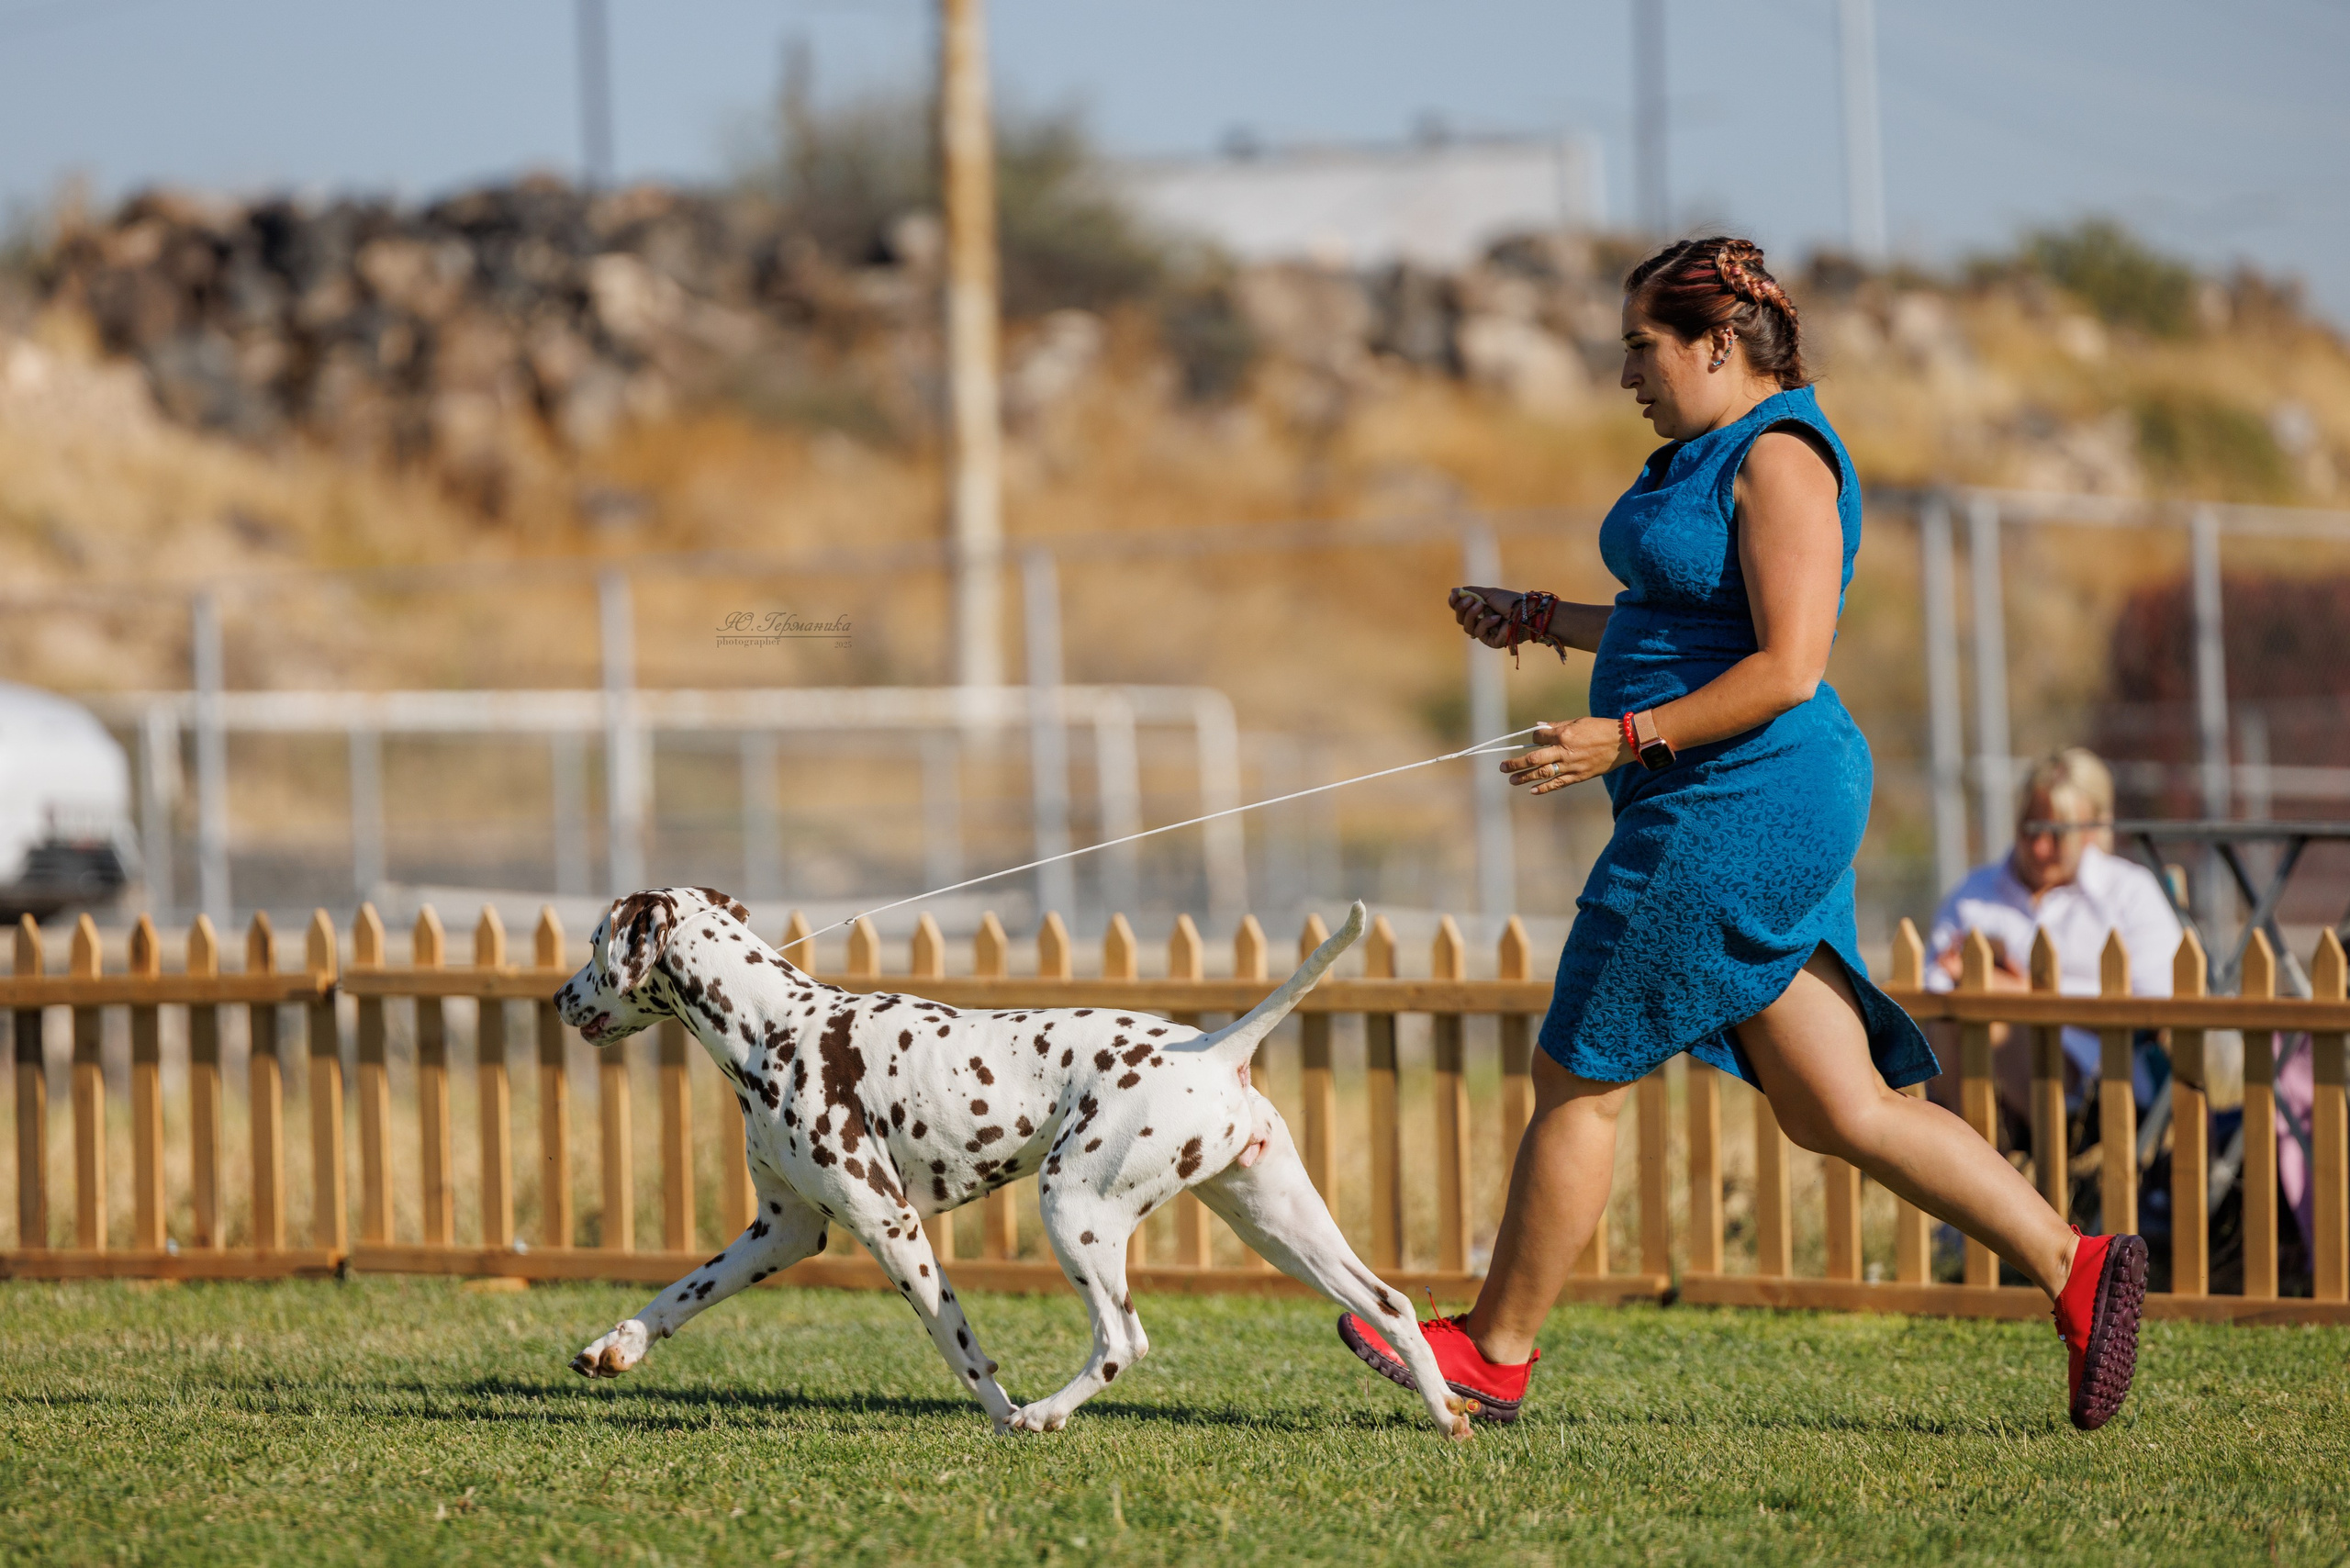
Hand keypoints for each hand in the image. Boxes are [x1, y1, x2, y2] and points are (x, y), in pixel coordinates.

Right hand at [1449, 586, 1523, 648]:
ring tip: (1482, 605)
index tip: (1455, 595)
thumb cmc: (1510, 601)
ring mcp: (1485, 633)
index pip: (1460, 609)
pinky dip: (1486, 623)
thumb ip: (1471, 592)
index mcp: (1479, 610)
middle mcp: (1480, 622)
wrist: (1527, 611)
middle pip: (1460, 618)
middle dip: (1462, 608)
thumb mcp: (1488, 593)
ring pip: (1467, 627)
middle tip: (1471, 599)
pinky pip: (1479, 633)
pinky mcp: (1491, 641)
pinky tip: (1496, 618)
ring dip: (1472, 614)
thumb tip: (1453, 591)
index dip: (1455, 603)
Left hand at [1500, 718, 1630, 795]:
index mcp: (1564, 734)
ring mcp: (1572, 765)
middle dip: (1516, 763)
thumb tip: (1539, 728)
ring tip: (1511, 780)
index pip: (1538, 738)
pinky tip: (1532, 790)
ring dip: (1525, 777)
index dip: (1532, 739)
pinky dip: (1544, 788)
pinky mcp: (1579, 776)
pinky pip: (1558, 783)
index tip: (1531, 741)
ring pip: (1543, 773)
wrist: (1623, 742)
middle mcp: (1565, 751)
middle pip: (1534, 758)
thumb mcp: (1578, 722)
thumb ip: (1557, 726)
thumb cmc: (1600, 728)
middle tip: (1502, 767)